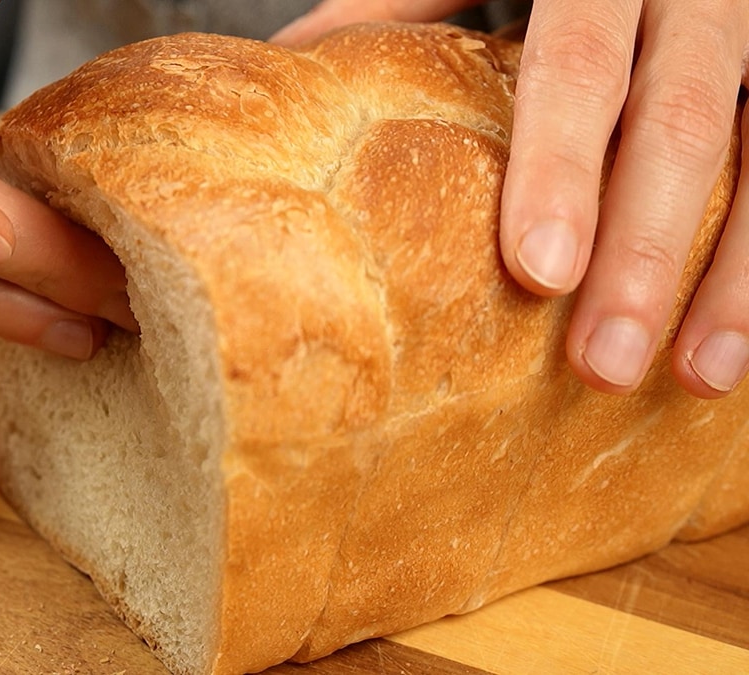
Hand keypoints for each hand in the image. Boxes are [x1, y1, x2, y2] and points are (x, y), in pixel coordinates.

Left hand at [273, 0, 748, 397]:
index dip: (560, 165)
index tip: (536, 269)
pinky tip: (739, 341)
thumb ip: (410, 1)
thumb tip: (291, 60)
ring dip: (733, 278)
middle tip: (598, 361)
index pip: (578, 63)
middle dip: (643, 250)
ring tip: (691, 376)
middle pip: (681, 122)